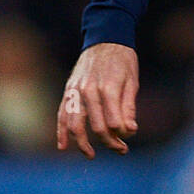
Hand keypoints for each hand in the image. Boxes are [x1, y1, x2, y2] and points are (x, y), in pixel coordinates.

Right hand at [57, 43, 139, 157]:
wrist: (105, 38)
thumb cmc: (123, 61)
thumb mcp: (132, 81)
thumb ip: (128, 107)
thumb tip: (129, 130)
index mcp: (108, 89)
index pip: (113, 123)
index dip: (121, 135)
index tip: (128, 136)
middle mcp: (89, 91)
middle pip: (96, 127)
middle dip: (109, 142)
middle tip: (121, 149)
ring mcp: (76, 91)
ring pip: (75, 124)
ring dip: (82, 143)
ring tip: (91, 155)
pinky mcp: (68, 91)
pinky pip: (62, 114)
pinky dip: (61, 131)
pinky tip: (63, 146)